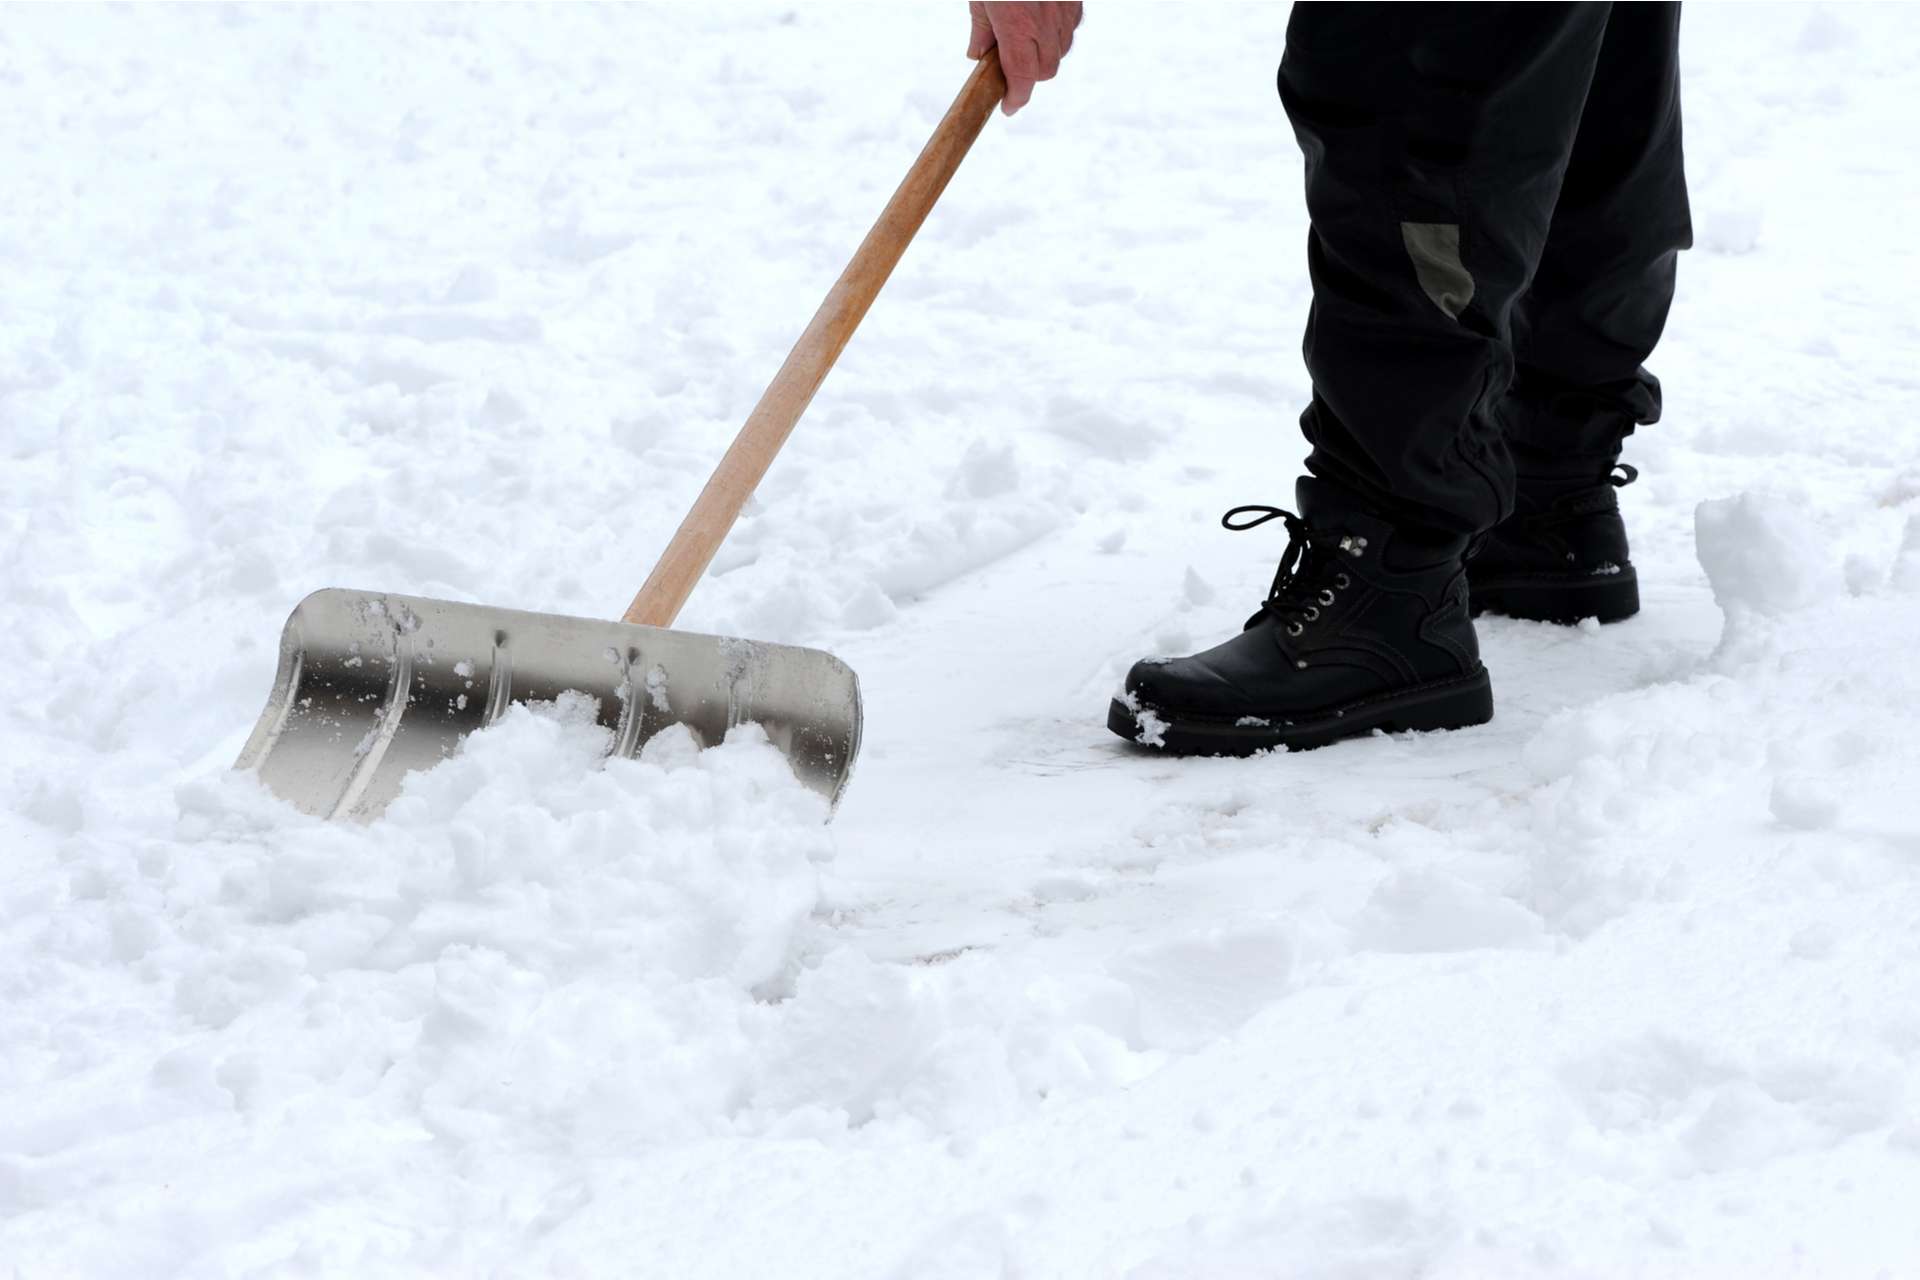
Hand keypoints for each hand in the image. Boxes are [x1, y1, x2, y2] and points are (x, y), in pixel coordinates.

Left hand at [966, 2, 1082, 115]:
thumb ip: (980, 27)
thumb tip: (977, 55)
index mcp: (1017, 22)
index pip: (1021, 77)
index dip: (1016, 98)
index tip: (1008, 107)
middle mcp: (1045, 21)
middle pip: (1045, 70)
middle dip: (1029, 77)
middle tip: (1009, 67)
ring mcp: (1064, 9)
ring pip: (1061, 50)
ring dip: (1045, 55)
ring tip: (1025, 41)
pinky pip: (1071, 26)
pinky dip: (1058, 33)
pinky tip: (1042, 23)